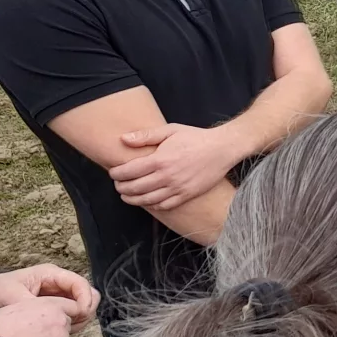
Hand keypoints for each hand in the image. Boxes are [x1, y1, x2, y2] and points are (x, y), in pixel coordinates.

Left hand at [0, 264, 98, 324]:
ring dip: (79, 319)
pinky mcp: (56, 308)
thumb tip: (57, 314)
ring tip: (65, 329)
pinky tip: (59, 330)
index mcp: (51, 274)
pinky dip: (72, 324)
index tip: (81, 314)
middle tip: (73, 324)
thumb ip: (36, 305)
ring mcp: (59, 296)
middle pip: (88, 294)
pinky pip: (73, 315)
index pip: (81, 283)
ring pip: (83, 306)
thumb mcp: (12, 296)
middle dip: (85, 310)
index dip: (85, 299)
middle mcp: (59, 284)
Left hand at [112, 123, 247, 210]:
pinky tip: (148, 201)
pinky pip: (165, 205)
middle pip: (135, 188)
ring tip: (127, 196)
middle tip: (118, 185)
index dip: (116, 174)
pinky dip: (152, 206)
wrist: (223, 148)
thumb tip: (123, 139)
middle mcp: (167, 176)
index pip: (129, 171)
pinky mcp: (187, 195)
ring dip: (133, 199)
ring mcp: (177, 187)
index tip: (113, 173)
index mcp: (160, 160)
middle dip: (121, 188)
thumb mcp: (171, 130)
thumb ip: (146, 136)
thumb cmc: (196, 138)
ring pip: (147, 199)